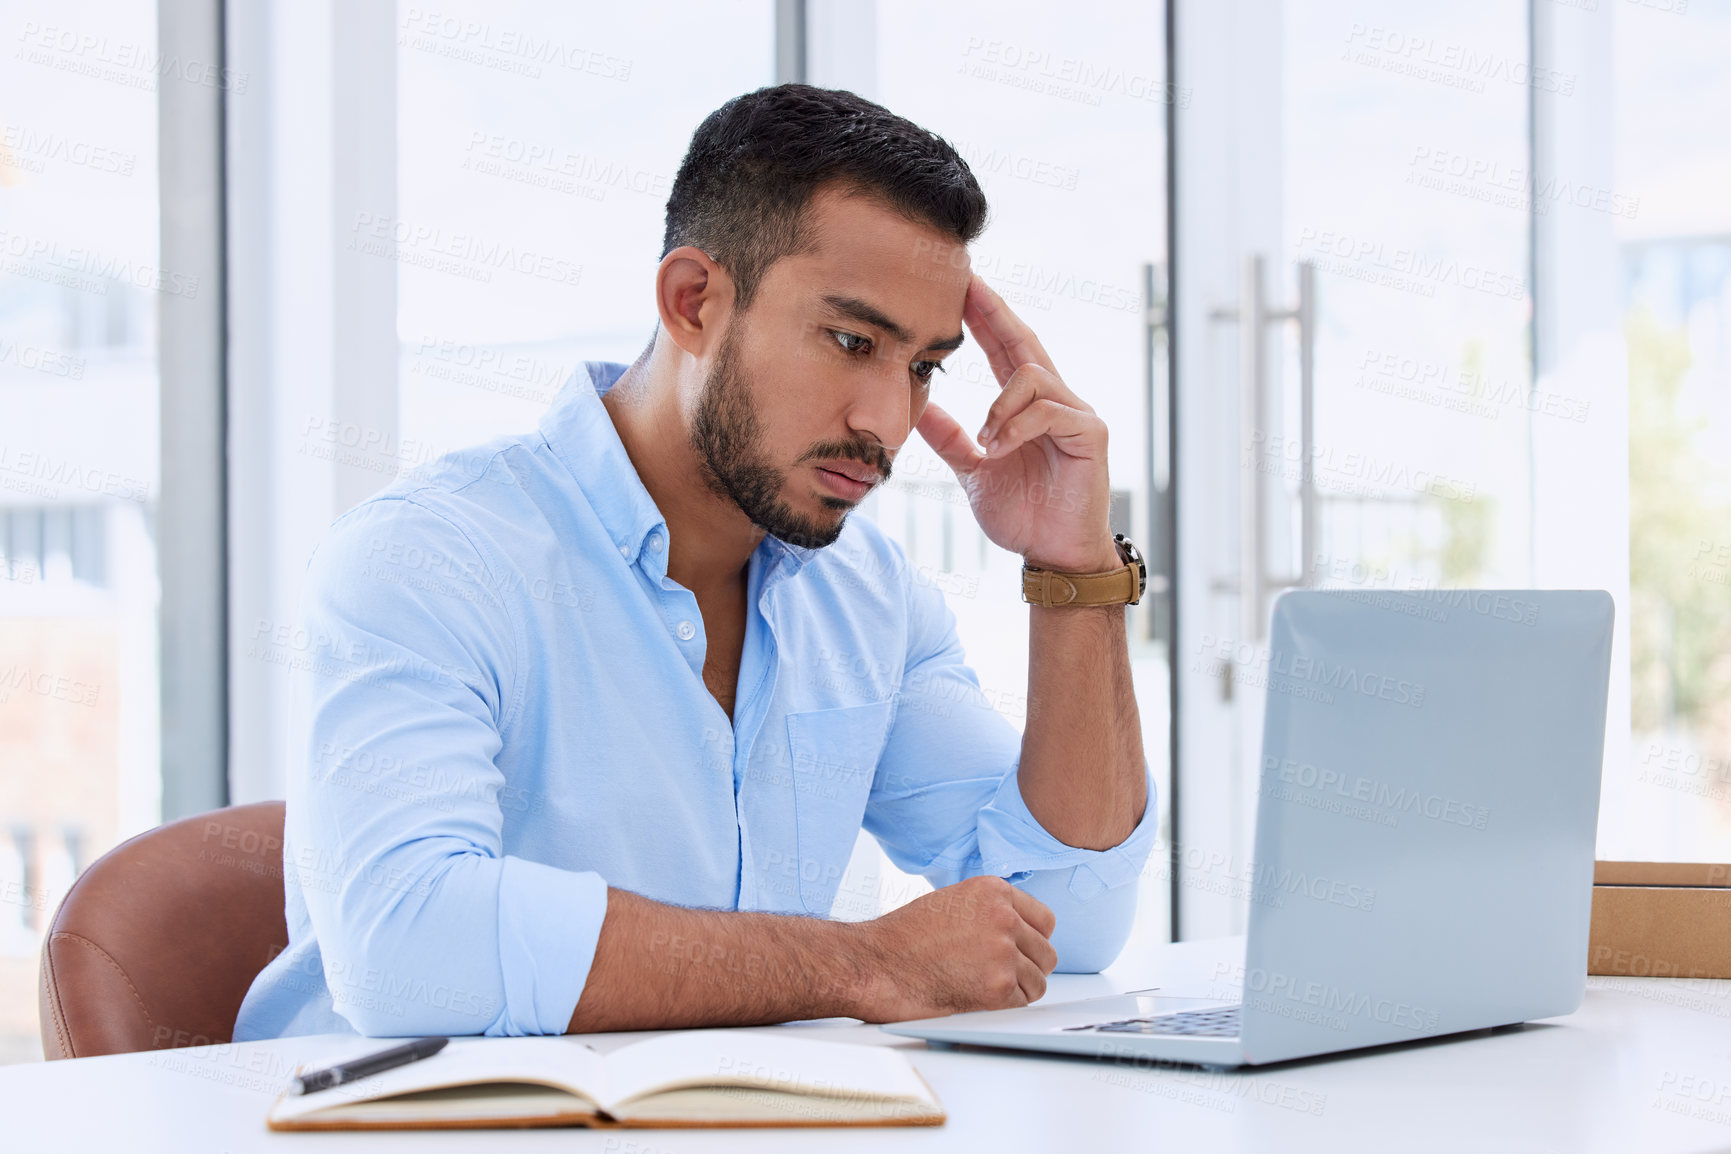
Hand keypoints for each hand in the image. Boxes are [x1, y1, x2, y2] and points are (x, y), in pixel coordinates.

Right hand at [846, 875, 1057, 1021]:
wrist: (875, 963)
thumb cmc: (904, 937)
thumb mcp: (953, 902)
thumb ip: (990, 911)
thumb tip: (1019, 933)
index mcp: (994, 890)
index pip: (1046, 921)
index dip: (1032, 940)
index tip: (1020, 951)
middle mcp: (1004, 917)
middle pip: (1046, 953)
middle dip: (1028, 967)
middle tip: (1001, 975)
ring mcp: (1003, 951)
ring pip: (1038, 981)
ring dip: (1018, 990)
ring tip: (985, 987)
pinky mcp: (998, 986)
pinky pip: (1022, 1003)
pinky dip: (1003, 1008)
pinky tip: (977, 998)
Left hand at [914, 275, 1117, 572]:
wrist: (1051, 555)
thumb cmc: (1023, 515)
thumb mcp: (974, 472)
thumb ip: (951, 439)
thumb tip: (921, 408)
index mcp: (1027, 407)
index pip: (1004, 350)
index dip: (985, 318)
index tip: (960, 288)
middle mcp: (1056, 401)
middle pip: (1025, 343)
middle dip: (995, 314)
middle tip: (968, 285)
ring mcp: (1077, 415)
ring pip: (1033, 376)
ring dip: (999, 405)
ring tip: (986, 441)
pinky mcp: (1090, 434)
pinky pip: (1049, 411)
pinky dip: (1017, 427)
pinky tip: (999, 449)